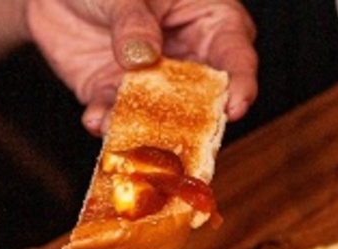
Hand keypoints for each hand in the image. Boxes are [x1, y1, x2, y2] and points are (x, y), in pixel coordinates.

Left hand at [25, 0, 257, 133]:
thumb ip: (133, 22)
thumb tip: (142, 57)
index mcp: (209, 22)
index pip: (236, 57)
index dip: (240, 85)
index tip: (234, 107)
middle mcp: (185, 58)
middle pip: (202, 99)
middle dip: (192, 122)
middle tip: (181, 135)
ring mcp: (150, 81)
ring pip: (158, 116)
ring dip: (144, 130)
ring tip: (127, 132)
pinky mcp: (114, 94)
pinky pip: (114, 116)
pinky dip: (105, 122)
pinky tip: (96, 118)